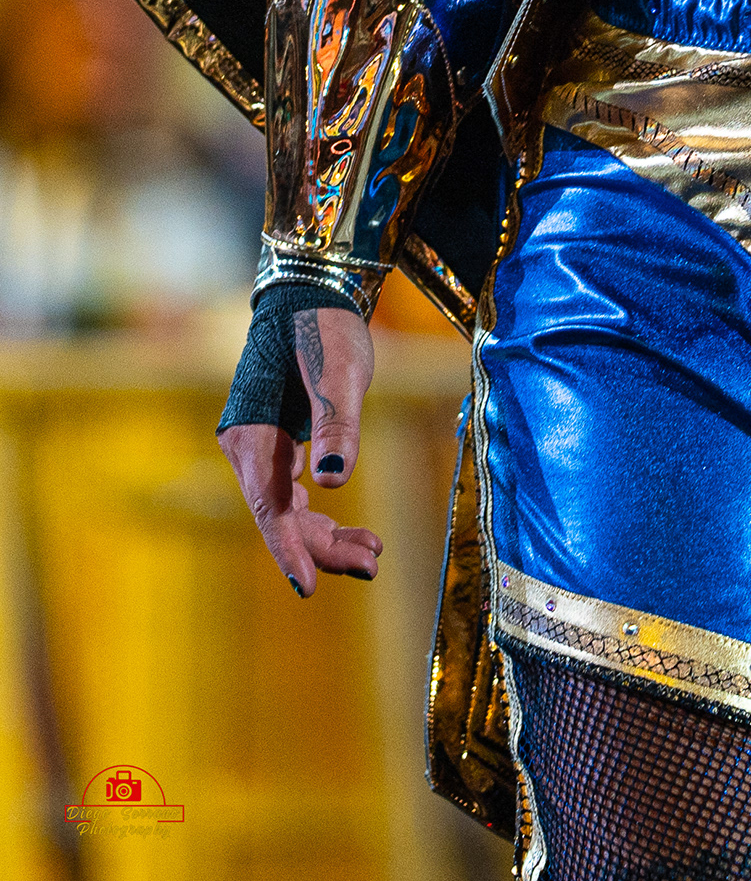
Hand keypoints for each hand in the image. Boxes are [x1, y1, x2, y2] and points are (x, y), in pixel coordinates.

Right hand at [219, 304, 380, 595]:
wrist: (311, 295)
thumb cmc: (323, 327)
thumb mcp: (339, 371)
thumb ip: (336, 424)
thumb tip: (332, 482)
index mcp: (252, 432)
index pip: (268, 505)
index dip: (290, 547)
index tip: (310, 585)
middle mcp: (247, 448)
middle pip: (280, 517)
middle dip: (322, 547)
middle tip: (372, 565)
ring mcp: (260, 452)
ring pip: (289, 513)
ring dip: (327, 538)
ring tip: (373, 556)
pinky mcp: (279, 450)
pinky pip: (295, 498)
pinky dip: (325, 518)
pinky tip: (359, 536)